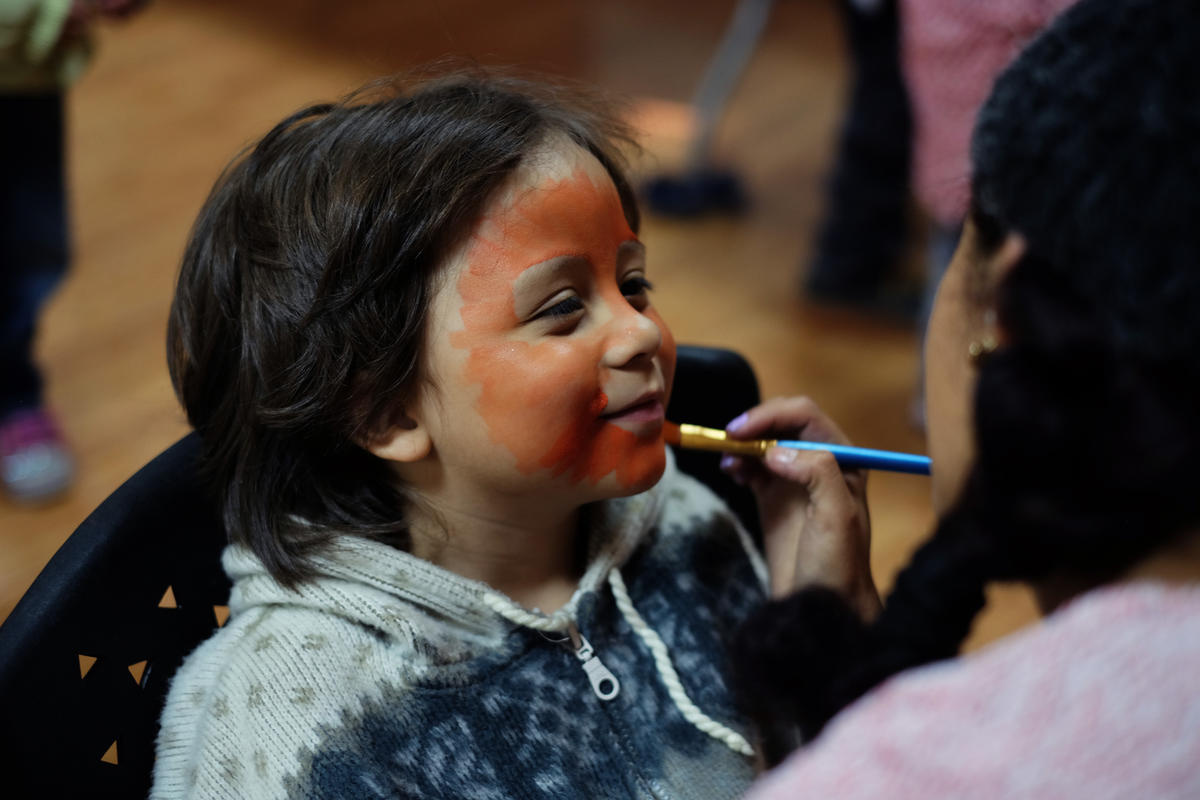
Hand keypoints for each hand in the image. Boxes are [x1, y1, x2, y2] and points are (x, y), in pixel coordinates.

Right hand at [723, 396, 879, 618]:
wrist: (820, 606)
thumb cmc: (837, 564)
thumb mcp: (836, 516)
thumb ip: (817, 472)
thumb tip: (776, 452)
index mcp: (843, 459)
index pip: (804, 417)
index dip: (771, 416)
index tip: (740, 430)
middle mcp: (820, 462)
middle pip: (781, 423)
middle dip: (754, 425)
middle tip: (727, 438)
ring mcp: (794, 479)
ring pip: (764, 442)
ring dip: (742, 443)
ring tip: (726, 458)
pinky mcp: (773, 496)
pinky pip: (752, 466)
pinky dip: (737, 461)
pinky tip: (730, 470)